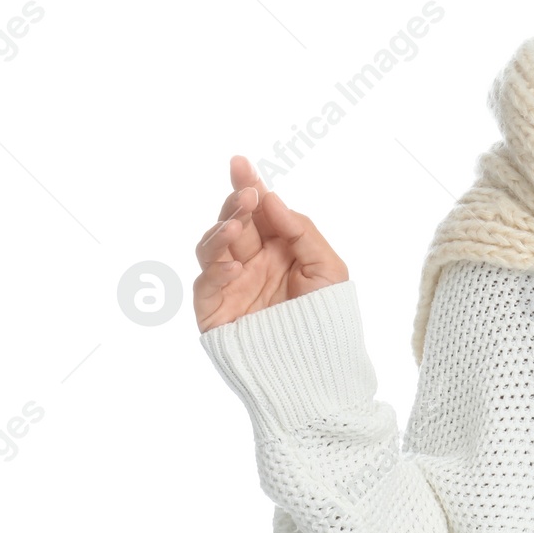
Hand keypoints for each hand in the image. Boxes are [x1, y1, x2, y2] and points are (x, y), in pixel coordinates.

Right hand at [192, 154, 348, 331]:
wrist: (317, 369)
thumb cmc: (327, 317)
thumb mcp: (327, 267)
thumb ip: (301, 230)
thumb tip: (271, 198)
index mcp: (278, 248)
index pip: (258, 211)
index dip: (248, 186)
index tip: (240, 163)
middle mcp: (251, 262)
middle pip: (232, 223)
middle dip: (235, 205)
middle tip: (245, 194)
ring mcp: (230, 285)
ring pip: (211, 248)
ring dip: (221, 232)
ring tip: (237, 227)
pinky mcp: (214, 311)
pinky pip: (206, 284)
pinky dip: (217, 272)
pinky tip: (235, 267)